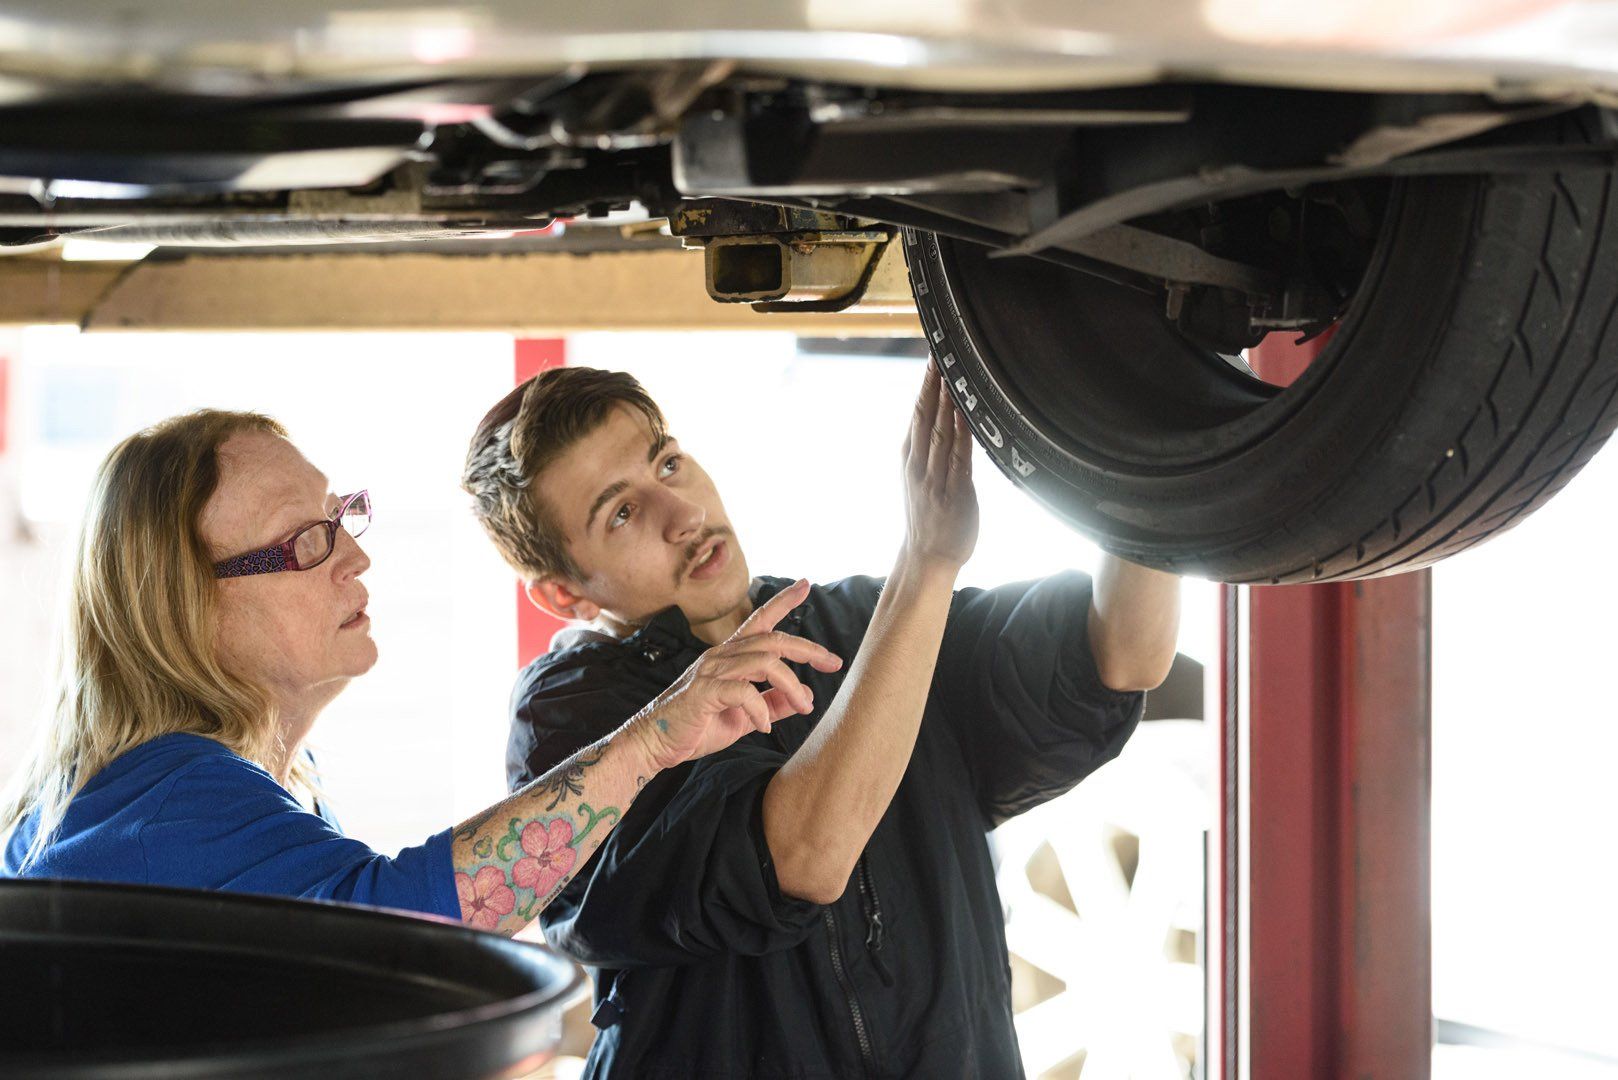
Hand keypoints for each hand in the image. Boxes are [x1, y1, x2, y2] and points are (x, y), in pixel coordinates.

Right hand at [633, 579, 842, 769]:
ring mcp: (710, 671)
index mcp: (729, 657)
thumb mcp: (744, 717)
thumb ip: (773, 704)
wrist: (654, 745)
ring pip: (764, 662)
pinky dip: (760, 710)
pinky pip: (743, 691)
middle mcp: (721, 656)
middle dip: (808, 649)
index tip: (806, 585)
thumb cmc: (696, 727)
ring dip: (791, 684)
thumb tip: (807, 697)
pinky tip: (764, 727)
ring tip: (804, 707)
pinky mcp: (703, 691)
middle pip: (773, 640)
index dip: (783, 601)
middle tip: (833, 663)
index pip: (760, 621)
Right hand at [899, 360, 978, 572]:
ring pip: (941, 432)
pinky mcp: (956, 493)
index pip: (918, 413)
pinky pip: (959, 457)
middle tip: (942, 352)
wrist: (927, 557)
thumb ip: (929, 449)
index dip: (925, 384)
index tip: (933, 355)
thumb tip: (942, 416)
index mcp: (910, 457)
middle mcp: (919, 464)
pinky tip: (966, 413)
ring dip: (947, 402)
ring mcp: (936, 479)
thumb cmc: (928, 515)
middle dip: (934, 383)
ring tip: (952, 373)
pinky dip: (962, 433)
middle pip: (926, 416)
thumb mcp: (919, 476)